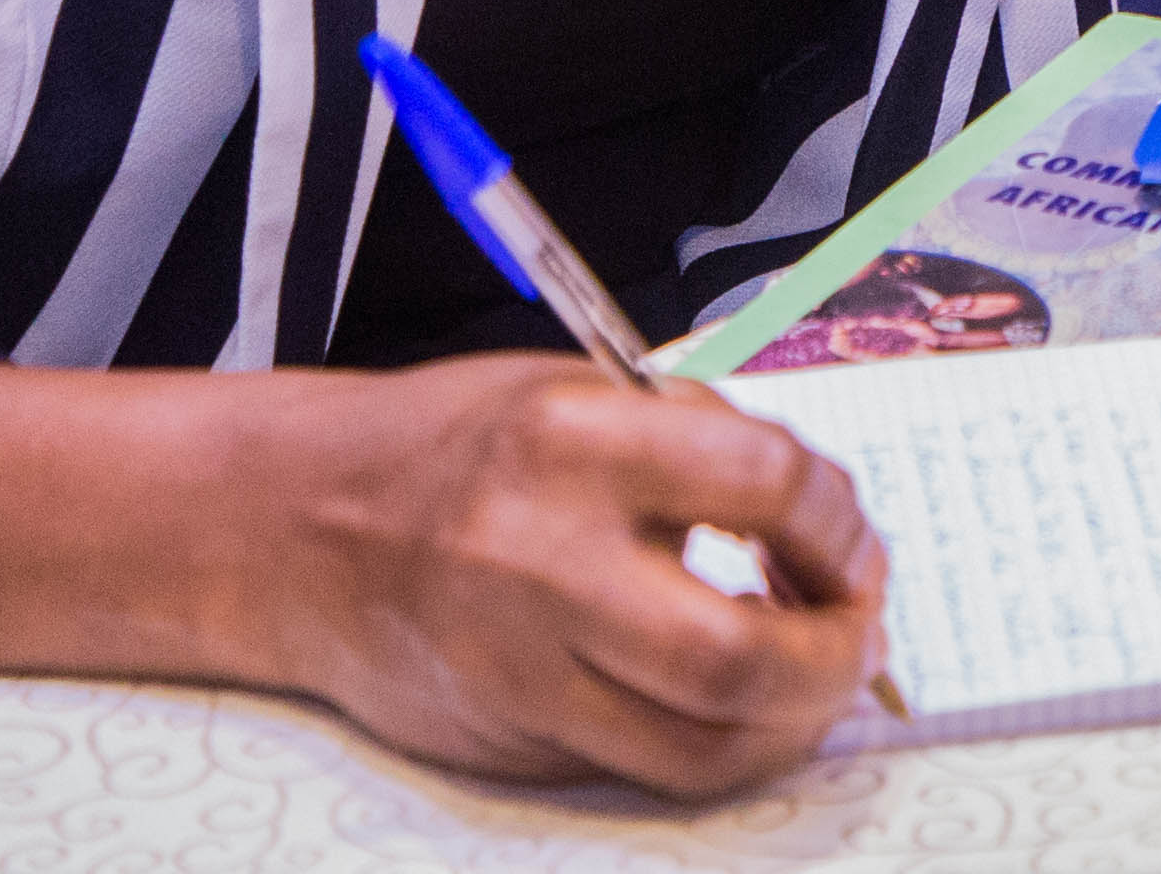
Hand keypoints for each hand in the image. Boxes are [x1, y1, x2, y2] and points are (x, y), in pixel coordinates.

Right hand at [271, 361, 893, 795]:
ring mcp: (520, 669)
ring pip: (705, 744)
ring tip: (819, 667)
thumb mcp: (587, 393)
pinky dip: (725, 742)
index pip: (764, 481)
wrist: (298, 530)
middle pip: (739, 656)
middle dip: (839, 653)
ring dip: (798, 716)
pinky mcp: (511, 741)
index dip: (840, 518)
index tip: (853, 535)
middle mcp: (541, 563)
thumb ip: (707, 445)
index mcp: (572, 442)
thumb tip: (830, 526)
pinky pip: (652, 768)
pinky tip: (743, 698)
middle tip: (863, 625)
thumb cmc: (458, 447)